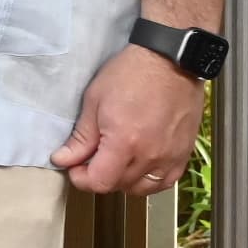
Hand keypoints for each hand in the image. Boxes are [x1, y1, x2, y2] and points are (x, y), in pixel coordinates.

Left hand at [52, 36, 202, 197]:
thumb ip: (81, 137)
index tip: (75, 167)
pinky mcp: (184, 152)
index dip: (82, 179)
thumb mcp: (95, 101)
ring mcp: (170, 156)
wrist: (170, 59)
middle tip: (90, 159)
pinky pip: (166, 181)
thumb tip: (63, 159)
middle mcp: (150, 155)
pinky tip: (140, 165)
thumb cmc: (132, 73)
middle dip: (99, 177)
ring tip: (115, 162)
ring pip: (142, 188)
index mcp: (124, 143)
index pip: (99, 182)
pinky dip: (150, 180)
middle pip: (118, 186)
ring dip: (124, 181)